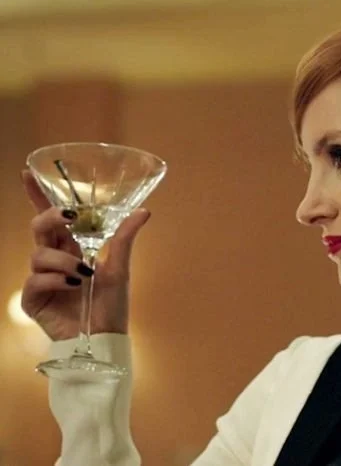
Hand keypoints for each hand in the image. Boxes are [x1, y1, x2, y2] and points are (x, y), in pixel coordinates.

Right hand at [20, 169, 149, 340]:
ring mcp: (41, 278)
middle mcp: (54, 259)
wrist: (105, 336)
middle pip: (39, 228)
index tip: (28, 173)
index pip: (51, 219)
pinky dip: (55, 279)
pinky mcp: (33, 298)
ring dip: (64, 259)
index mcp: (72, 248)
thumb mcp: (120, 267)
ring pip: (39, 253)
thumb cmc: (112, 303)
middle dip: (49, 217)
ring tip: (84, 274)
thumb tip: (144, 211)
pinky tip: (74, 286)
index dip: (38, 196)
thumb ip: (125, 238)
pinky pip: (35, 279)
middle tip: (69, 216)